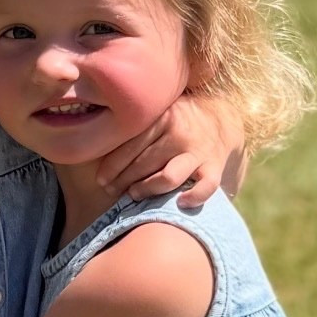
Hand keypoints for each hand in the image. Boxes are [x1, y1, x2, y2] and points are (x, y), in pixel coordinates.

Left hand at [92, 95, 244, 209]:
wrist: (220, 118)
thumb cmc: (175, 122)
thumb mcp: (157, 113)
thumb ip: (135, 126)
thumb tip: (95, 145)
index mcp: (161, 116)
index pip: (129, 145)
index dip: (111, 167)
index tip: (101, 180)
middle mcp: (179, 132)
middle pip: (143, 164)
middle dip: (122, 181)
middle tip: (111, 191)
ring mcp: (197, 150)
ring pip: (167, 177)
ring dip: (146, 189)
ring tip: (133, 195)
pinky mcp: (214, 166)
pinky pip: (206, 187)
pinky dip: (194, 197)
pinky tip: (179, 203)